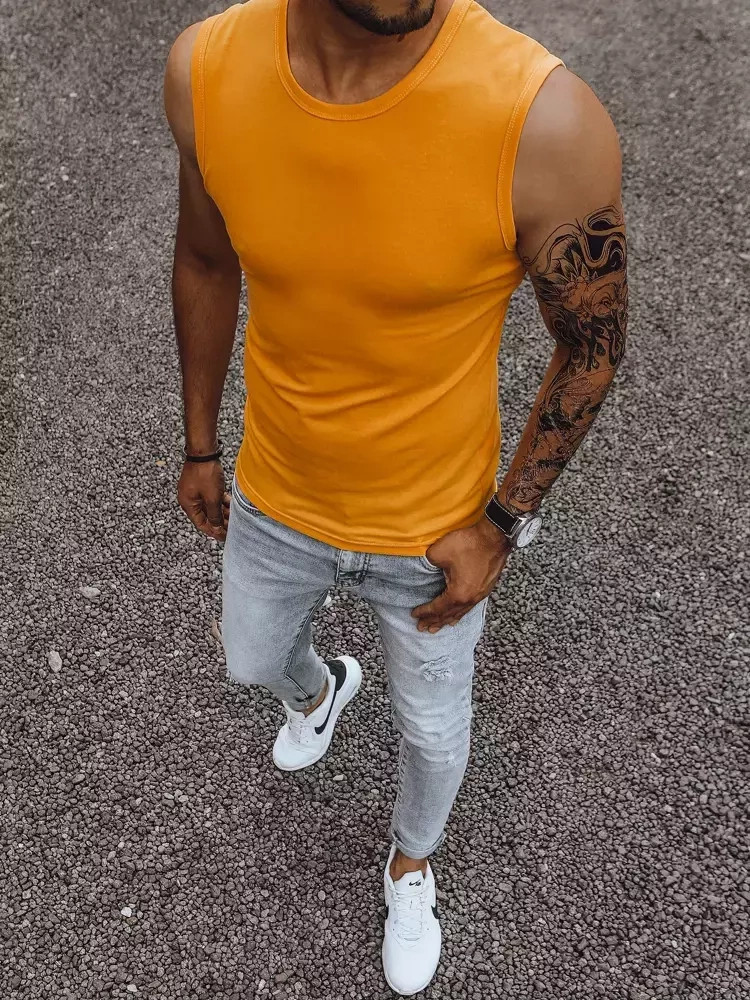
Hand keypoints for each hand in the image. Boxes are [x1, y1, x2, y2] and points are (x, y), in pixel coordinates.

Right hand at [177, 460, 230, 541]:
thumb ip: (214, 515)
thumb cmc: (205, 473)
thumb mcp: (212, 498)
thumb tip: (216, 528)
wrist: (204, 451)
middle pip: (206, 516)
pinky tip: (231, 505)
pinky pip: (211, 497)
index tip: (225, 537)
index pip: (201, 524)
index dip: (213, 532)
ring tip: (234, 517)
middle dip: (219, 522)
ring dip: (221, 512)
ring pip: (210, 507)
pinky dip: (220, 502)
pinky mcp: (202, 484)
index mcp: (188, 504)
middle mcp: (189, 499)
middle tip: (232, 528)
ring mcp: (195, 491)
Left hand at [411, 517, 511, 632]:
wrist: (494, 536)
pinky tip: (458, 615)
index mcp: (458, 594)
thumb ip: (428, 564)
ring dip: (448, 620)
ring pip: (461, 613)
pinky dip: (460, 613)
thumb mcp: (439, 552)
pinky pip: (470, 607)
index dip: (425, 612)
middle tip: (422, 628)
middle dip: (434, 621)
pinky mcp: (486, 588)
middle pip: (448, 615)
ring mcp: (480, 595)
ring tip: (439, 627)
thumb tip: (426, 567)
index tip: (414, 615)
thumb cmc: (469, 543)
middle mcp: (470, 599)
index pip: (437, 608)